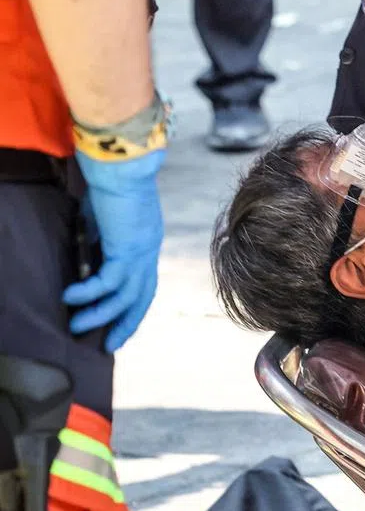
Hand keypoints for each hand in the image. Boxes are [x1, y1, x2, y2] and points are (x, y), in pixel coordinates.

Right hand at [63, 150, 164, 351]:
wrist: (120, 164)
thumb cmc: (109, 183)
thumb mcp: (102, 219)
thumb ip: (99, 240)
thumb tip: (85, 260)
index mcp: (145, 243)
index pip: (144, 283)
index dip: (132, 307)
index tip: (118, 324)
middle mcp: (148, 250)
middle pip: (142, 297)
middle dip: (125, 323)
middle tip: (108, 345)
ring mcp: (141, 251)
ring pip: (125, 297)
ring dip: (100, 315)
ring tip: (76, 327)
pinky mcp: (127, 248)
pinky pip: (108, 281)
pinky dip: (90, 293)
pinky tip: (70, 298)